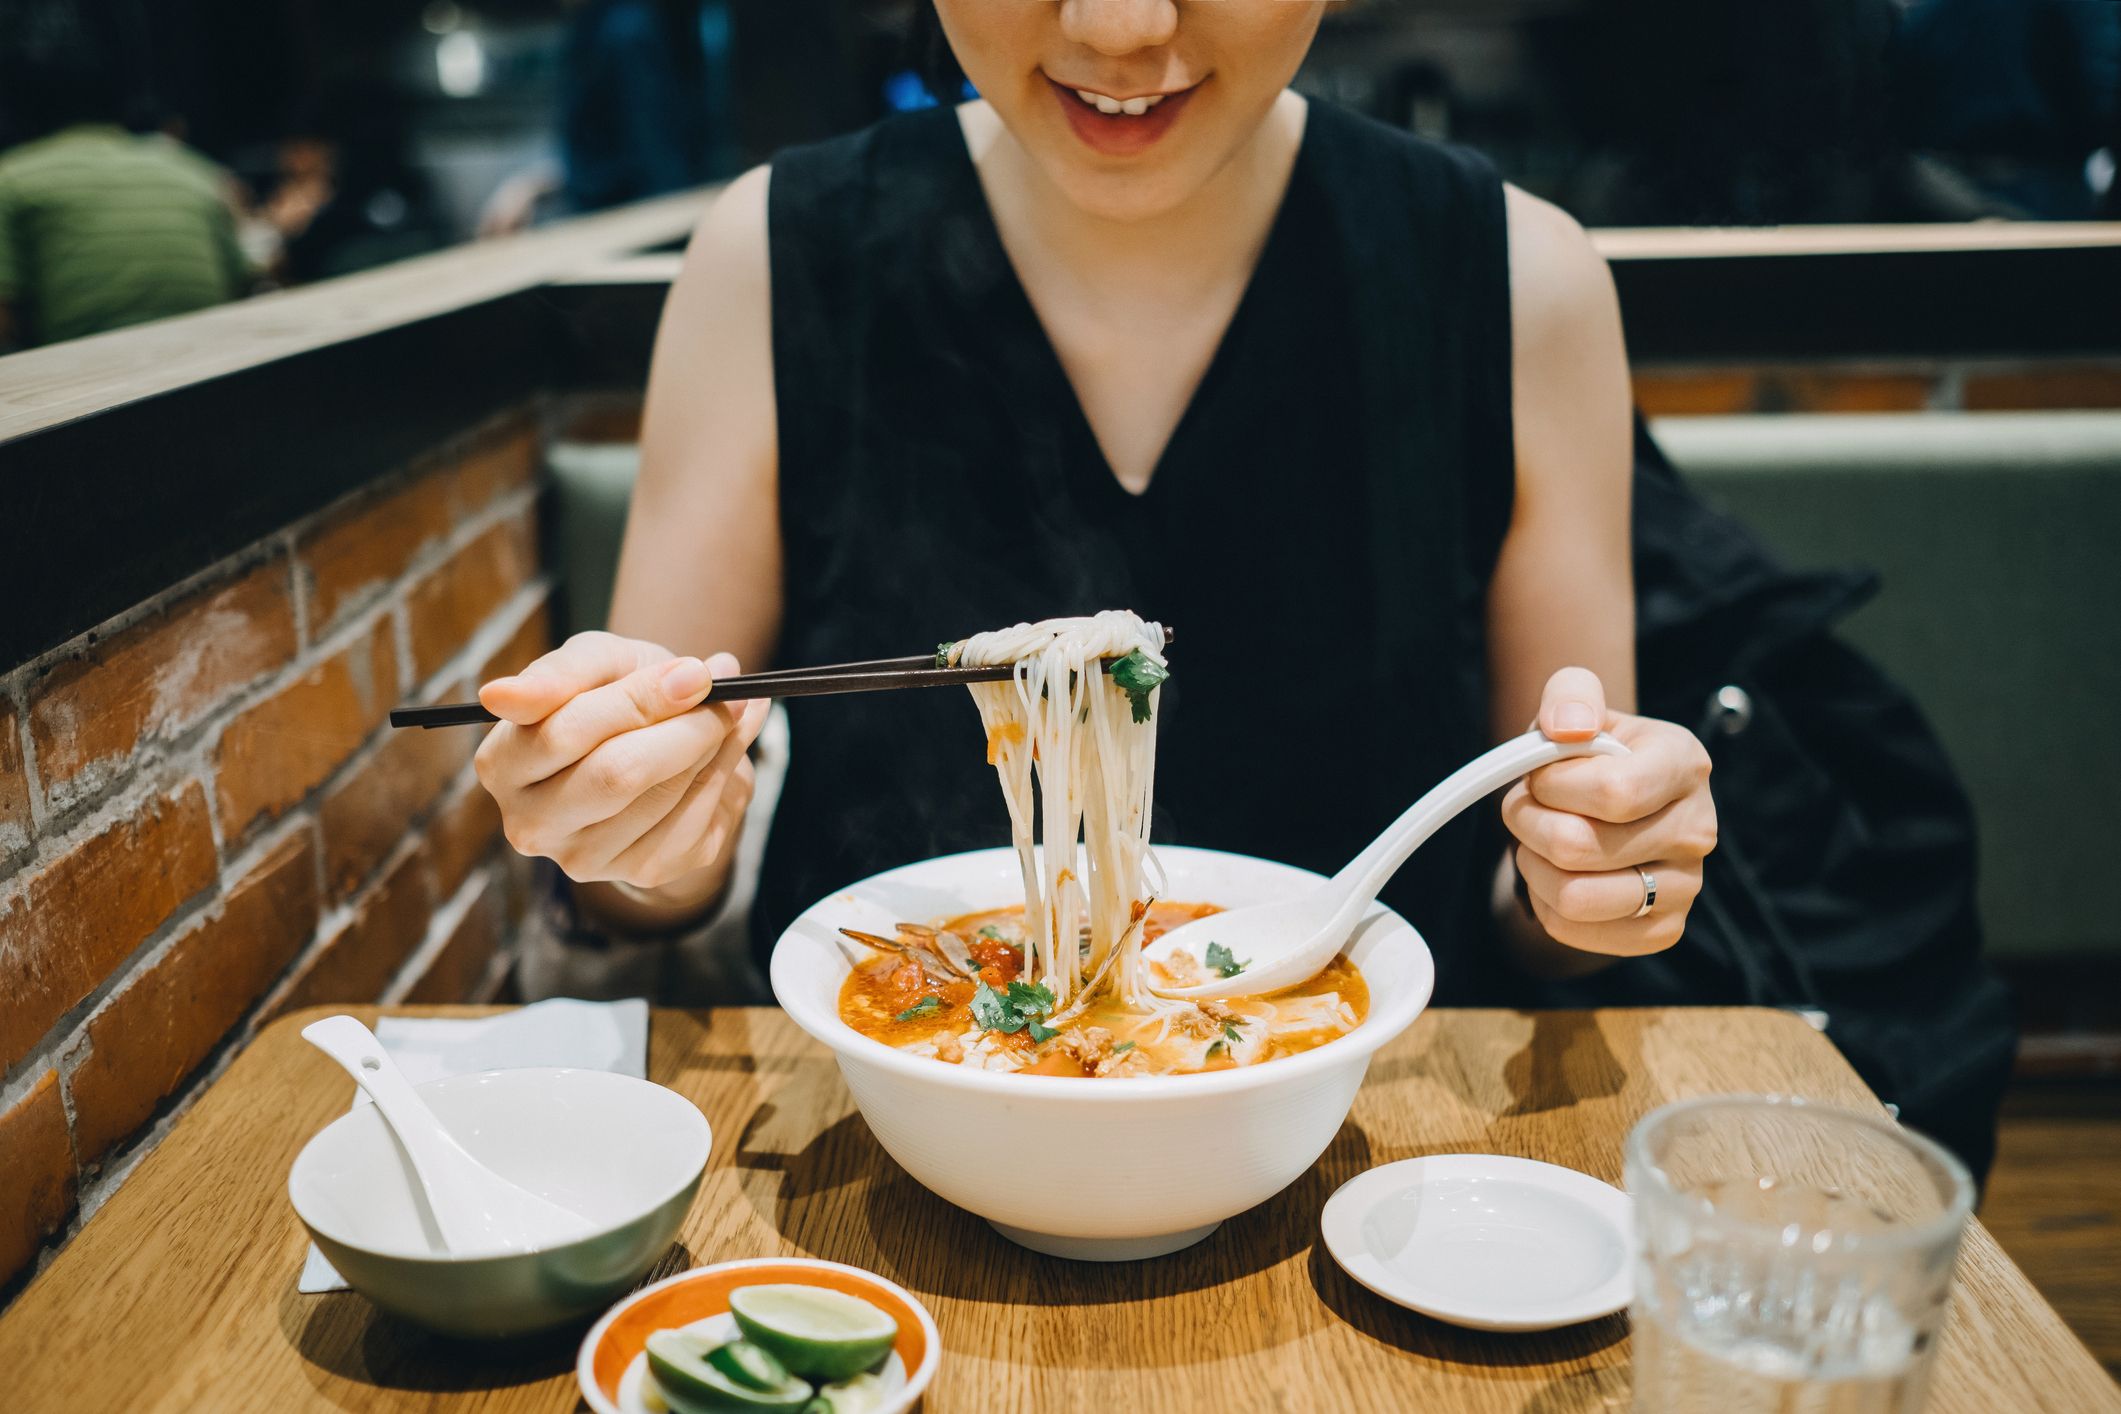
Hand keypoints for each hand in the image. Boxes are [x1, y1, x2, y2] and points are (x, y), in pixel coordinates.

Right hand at [473, 631, 769, 903]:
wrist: (663, 742)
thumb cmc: (617, 694)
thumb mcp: (595, 663)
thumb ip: (561, 672)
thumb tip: (502, 695)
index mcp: (503, 764)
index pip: (566, 732)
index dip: (639, 699)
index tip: (695, 673)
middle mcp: (532, 823)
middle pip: (616, 774)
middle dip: (685, 726)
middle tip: (726, 692)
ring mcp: (584, 857)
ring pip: (664, 797)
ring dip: (712, 746)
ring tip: (729, 712)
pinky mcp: (641, 871)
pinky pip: (696, 821)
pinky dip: (724, 774)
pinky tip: (727, 749)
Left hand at [1500, 666, 1716, 956]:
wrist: (1607, 814)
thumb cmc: (1589, 757)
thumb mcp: (1578, 709)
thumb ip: (1570, 694)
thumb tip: (1567, 726)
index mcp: (1684, 764)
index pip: (1613, 791)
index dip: (1553, 787)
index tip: (1539, 776)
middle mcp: (1698, 828)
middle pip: (1579, 846)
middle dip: (1527, 823)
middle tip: (1525, 808)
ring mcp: (1687, 885)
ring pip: (1573, 897)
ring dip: (1532, 866)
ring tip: (1537, 841)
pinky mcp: (1664, 930)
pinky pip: (1575, 930)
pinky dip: (1545, 903)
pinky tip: (1556, 874)